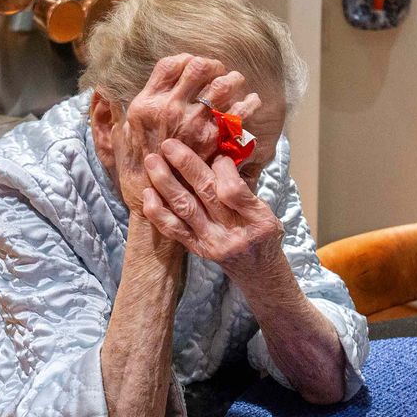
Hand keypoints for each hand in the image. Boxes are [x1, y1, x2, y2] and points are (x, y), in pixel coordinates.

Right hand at [115, 55, 260, 211]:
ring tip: (236, 82)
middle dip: (213, 65)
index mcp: (147, 104)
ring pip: (223, 85)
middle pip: (200, 68)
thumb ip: (111, 110)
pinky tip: (250, 102)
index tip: (193, 64)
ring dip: (233, 80)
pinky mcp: (215, 140)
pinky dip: (248, 104)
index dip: (186, 59)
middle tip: (219, 71)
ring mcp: (195, 124)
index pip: (171, 64)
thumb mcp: (116, 135)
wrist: (155, 200)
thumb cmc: (134, 168)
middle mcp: (171, 109)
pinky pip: (239, 113)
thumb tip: (102, 90)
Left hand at [141, 138, 283, 280]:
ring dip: (166, 182)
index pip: (234, 190)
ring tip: (152, 161)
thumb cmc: (264, 235)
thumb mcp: (268, 211)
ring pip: (185, 208)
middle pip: (206, 194)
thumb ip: (245, 189)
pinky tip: (147, 193)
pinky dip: (158, 212)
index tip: (216, 154)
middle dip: (186, 165)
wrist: (258, 272)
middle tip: (169, 144)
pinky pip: (173, 230)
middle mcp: (232, 231)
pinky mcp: (196, 249)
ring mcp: (211, 242)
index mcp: (257, 218)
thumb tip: (219, 158)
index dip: (221, 169)